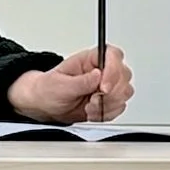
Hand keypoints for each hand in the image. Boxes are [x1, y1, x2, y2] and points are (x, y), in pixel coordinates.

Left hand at [7, 45, 132, 123]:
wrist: (45, 106)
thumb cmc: (48, 89)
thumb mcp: (59, 84)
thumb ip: (80, 81)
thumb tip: (97, 75)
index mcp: (91, 59)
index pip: (113, 55)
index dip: (113, 70)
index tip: (104, 87)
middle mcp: (102, 70)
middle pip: (124, 75)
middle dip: (111, 92)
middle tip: (93, 99)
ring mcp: (107, 86)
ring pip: (125, 92)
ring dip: (108, 104)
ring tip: (89, 107)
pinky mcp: (108, 101)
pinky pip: (119, 107)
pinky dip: (107, 113)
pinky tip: (92, 113)